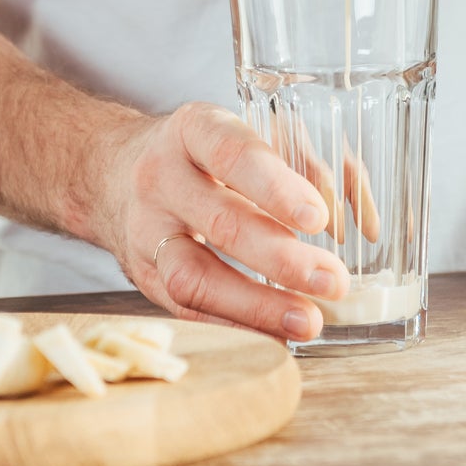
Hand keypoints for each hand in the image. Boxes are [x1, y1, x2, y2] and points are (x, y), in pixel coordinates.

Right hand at [93, 102, 349, 340]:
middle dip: (281, 257)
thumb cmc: (198, 154)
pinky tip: (275, 335)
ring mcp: (147, 231)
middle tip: (333, 279)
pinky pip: (185, 308)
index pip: (232, 153)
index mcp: (192, 129)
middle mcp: (162, 177)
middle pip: (220, 221)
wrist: (110, 173)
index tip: (319, 217)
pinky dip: (234, 325)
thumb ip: (300, 159)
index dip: (275, 187)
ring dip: (256, 305)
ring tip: (308, 320)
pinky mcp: (142, 275)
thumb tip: (355, 210)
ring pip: (194, 275)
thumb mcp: (235, 132)